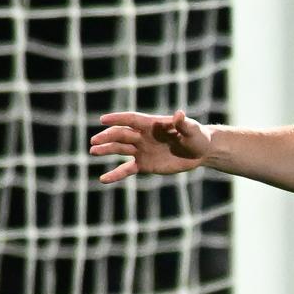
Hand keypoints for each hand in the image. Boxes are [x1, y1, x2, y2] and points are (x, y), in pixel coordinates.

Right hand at [90, 110, 211, 183]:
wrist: (200, 152)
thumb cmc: (197, 136)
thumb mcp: (192, 130)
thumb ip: (183, 123)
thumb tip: (179, 114)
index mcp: (151, 125)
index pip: (131, 120)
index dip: (118, 119)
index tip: (103, 119)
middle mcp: (142, 136)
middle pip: (121, 135)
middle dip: (108, 137)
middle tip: (94, 141)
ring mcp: (141, 150)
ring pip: (120, 150)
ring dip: (106, 150)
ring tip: (93, 152)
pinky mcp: (144, 165)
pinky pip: (127, 170)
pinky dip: (115, 174)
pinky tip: (103, 179)